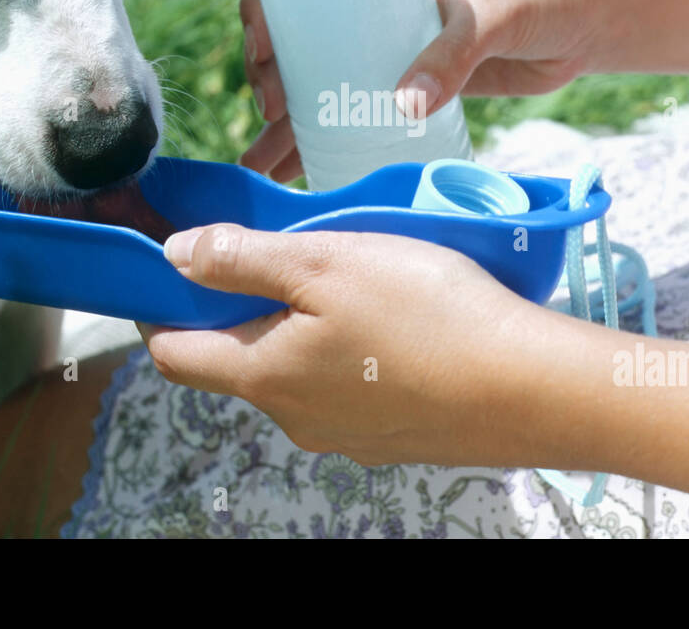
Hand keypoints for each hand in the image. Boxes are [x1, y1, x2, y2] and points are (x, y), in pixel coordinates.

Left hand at [139, 223, 569, 466]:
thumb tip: (173, 256)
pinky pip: (349, 389)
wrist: (530, 389)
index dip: (159, 308)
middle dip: (244, 307)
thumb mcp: (325, 262)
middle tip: (283, 251)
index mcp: (264, 376)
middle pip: (239, 360)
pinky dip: (350, 352)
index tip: (170, 267)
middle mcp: (295, 418)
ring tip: (351, 278)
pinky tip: (396, 320)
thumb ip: (243, 259)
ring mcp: (347, 436)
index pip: (174, 353)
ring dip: (304, 327)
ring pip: (299, 373)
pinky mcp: (393, 436)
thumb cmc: (425, 315)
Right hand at [239, 0, 594, 179]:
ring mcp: (385, 40)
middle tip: (272, 110)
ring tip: (258, 164)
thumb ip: (453, 55)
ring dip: (285, 119)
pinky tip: (298, 171)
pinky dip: (323, 137)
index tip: (262, 52)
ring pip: (317, 78)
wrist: (586, 26)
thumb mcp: (492, 14)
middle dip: (269, 74)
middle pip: (296, 34)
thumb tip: (403, 105)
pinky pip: (351, 106)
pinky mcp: (405, 79)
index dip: (265, 11)